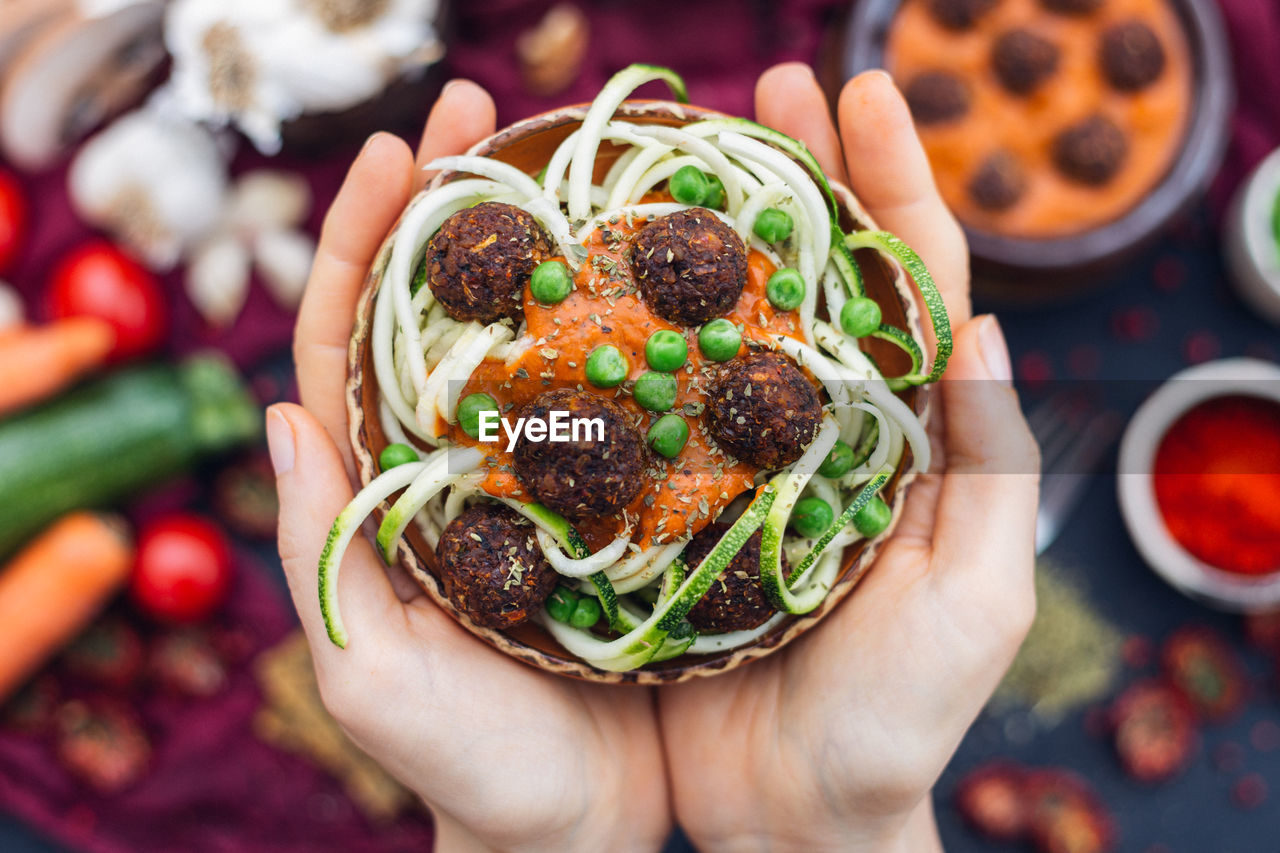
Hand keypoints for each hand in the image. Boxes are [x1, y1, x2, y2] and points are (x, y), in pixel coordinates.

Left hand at [268, 82, 669, 852]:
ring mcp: (536, 475)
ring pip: (532, 338)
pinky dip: (629, 328)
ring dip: (552, 243)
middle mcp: (457, 464)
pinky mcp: (609, 499)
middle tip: (493, 105)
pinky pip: (612, 398)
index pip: (352, 344)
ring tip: (591, 157)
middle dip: (457, 201)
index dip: (366, 244)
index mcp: (385, 491)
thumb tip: (278, 416)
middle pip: (443, 312)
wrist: (576, 827)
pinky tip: (674, 278)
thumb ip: (324, 554)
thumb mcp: (377, 675)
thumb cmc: (472, 768)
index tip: (402, 150)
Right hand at [656, 66, 1039, 851]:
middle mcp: (818, 427)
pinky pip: (649, 398)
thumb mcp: (972, 604)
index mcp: (904, 436)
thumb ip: (985, 470)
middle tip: (757, 83)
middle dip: (794, 171)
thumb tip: (980, 322)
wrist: (794, 811)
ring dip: (699, 230)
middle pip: (812, 274)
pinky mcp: (668, 500)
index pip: (908, 283)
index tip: (854, 91)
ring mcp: (739, 457)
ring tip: (662, 149)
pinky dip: (626, 330)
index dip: (887, 182)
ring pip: (723, 319)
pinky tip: (588, 282)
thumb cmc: (896, 720)